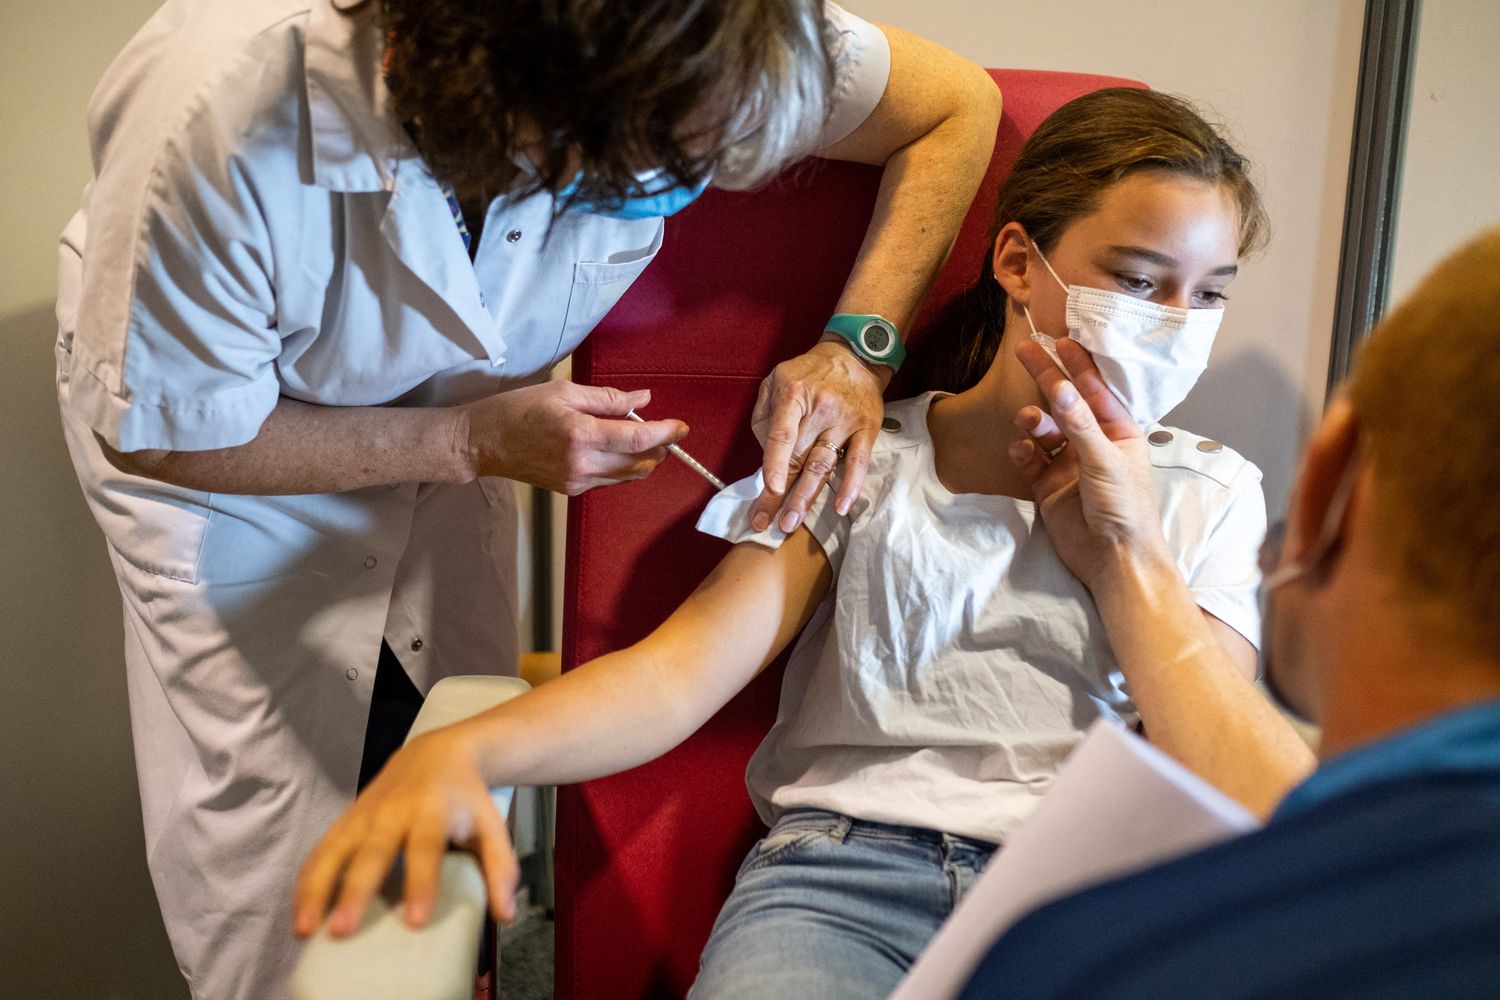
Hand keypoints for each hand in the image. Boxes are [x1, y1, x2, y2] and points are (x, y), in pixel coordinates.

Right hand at [293, 724, 518, 938]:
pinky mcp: (345, 820)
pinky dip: (307, 881)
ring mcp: (363, 814)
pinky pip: (320, 851)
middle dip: (355, 890)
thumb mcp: (491, 825)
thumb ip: (500, 867)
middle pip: (372, 852)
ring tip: (304, 928)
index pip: (426, 847)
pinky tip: (300, 913)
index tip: (414, 920)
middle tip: (342, 930)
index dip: (421, 883)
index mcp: (432, 809)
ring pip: (333, 850)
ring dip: (316, 889)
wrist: (437, 752)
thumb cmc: (466, 798)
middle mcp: (392, 810)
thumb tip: (504, 914)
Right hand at [461, 381, 687, 494]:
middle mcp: (582, 464)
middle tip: (664, 429)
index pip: (638, 439)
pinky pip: (610, 481)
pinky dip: (623, 466)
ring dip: (644, 459)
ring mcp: (577, 481)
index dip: (666, 433)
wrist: (483, 442)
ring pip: (629, 476)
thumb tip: (643, 399)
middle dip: (660, 448)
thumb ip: (608, 399)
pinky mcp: (571, 490)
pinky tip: (617, 449)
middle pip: (640, 463)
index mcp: (581, 435)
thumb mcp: (564, 392)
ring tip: (642, 437)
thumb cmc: (519, 408)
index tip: (681, 427)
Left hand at [749, 340, 884, 531]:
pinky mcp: (867, 429)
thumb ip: (764, 416)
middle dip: (780, 495)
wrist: (855, 357)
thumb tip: (764, 455)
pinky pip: (859, 462)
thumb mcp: (775, 381)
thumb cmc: (809, 373)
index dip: (774, 463)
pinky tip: (840, 507)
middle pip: (798, 458)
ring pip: (824, 465)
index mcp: (794, 394)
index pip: (782, 434)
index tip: (769, 489)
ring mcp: (845, 420)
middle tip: (765, 523)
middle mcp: (821, 408)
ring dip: (806, 498)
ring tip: (791, 523)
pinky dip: (851, 486)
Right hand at [1008, 338, 1170, 588]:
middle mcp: (1093, 443)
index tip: (1059, 339)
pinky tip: (1021, 449)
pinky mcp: (1048, 486)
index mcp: (1118, 432)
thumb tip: (1059, 386)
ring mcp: (1069, 464)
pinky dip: (1023, 450)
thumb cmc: (1125, 507)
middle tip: (1025, 350)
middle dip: (1046, 377)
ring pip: (1045, 429)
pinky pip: (1030, 458)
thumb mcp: (1105, 460)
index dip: (1077, 364)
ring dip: (1034, 420)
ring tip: (1029, 422)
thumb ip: (1080, 423)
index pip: (1095, 390)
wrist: (1114, 559)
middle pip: (1065, 402)